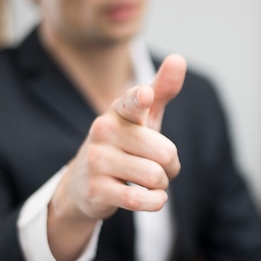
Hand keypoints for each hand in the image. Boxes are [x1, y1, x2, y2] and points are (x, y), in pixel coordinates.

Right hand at [47, 54, 186, 260]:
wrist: (83, 184)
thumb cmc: (123, 144)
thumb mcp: (142, 118)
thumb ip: (161, 90)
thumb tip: (178, 58)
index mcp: (118, 111)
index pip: (131, 102)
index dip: (139, 99)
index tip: (145, 96)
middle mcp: (104, 131)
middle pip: (164, 153)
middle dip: (171, 165)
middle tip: (159, 165)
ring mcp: (96, 160)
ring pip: (155, 176)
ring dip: (162, 184)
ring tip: (148, 181)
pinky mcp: (96, 189)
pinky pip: (139, 199)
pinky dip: (155, 202)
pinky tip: (153, 199)